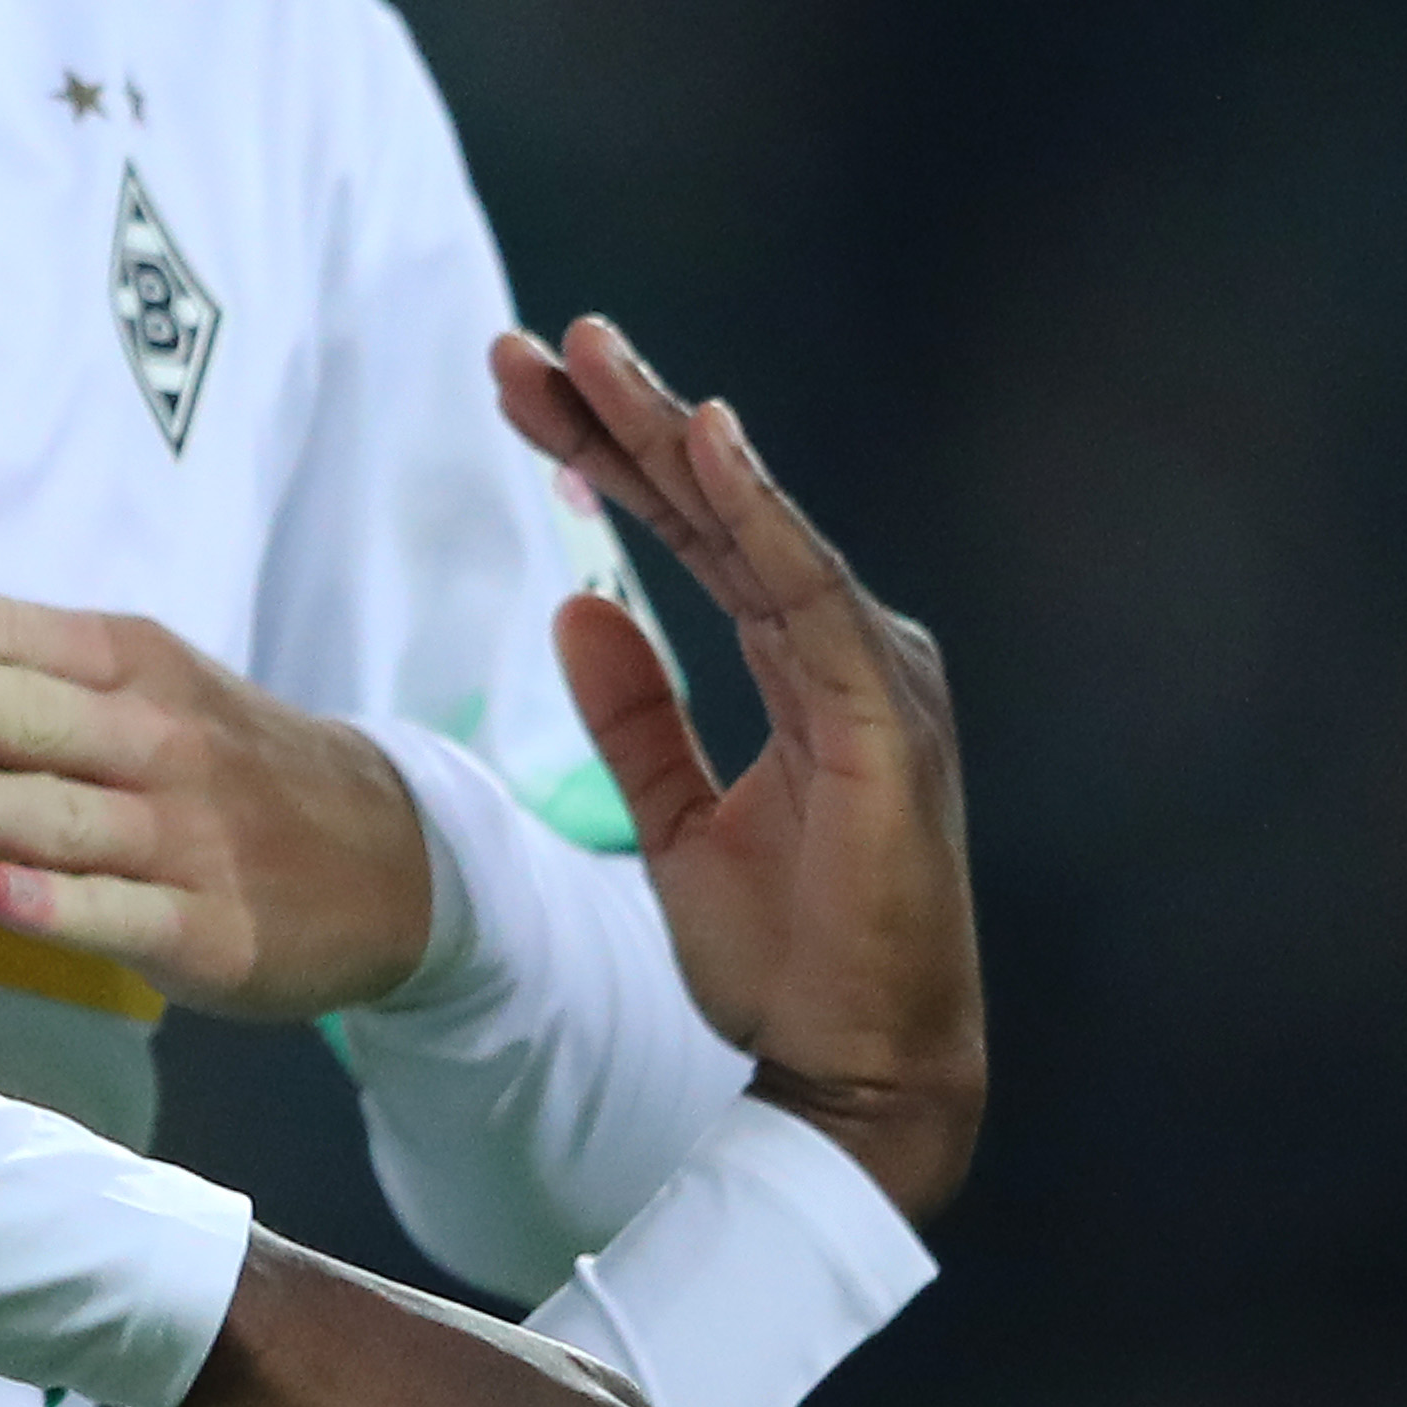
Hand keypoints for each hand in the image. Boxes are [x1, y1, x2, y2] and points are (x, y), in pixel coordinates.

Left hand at [0, 582, 433, 1021]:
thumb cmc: (227, 762)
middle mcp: (161, 740)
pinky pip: (126, 914)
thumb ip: (35, 673)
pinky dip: (65, 907)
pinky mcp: (210, 929)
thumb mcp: (155, 689)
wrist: (392, 856)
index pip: (18, 633)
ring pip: (70, 813)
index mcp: (137, 666)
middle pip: (38, 714)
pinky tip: (3, 896)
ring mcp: (188, 838)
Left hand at [495, 319, 984, 1222]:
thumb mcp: (679, 821)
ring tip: (593, 357)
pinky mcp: (880, 718)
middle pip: (717, 507)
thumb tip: (577, 605)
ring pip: (756, 525)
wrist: (858, 1064)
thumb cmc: (789, 954)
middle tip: (535, 342)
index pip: (692, 535)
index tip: (526, 391)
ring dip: (673, 435)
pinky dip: (755, 511)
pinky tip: (703, 443)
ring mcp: (873, 675)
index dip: (610, 458)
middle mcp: (846, 649)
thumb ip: (634, 714)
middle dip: (623, 419)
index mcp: (803, 666)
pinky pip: (804, 593)